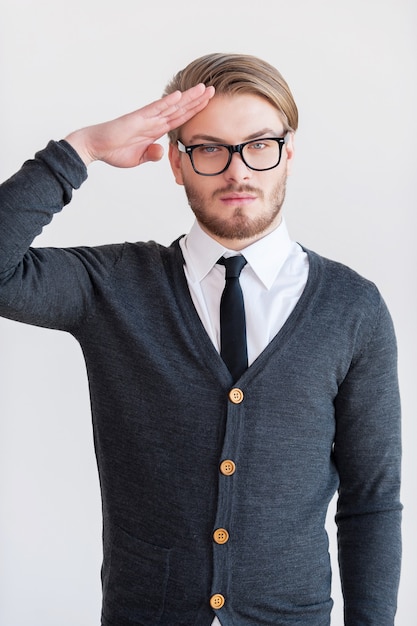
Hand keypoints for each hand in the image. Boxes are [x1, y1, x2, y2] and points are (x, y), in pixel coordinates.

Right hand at [65, 83, 214, 167]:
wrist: (96, 147)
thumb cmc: (114, 151)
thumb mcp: (138, 158)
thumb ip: (152, 155)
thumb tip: (162, 152)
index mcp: (155, 130)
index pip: (179, 119)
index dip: (194, 111)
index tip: (207, 104)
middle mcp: (153, 121)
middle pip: (180, 109)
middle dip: (197, 100)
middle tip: (213, 90)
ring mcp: (146, 118)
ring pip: (172, 106)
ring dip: (188, 98)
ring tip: (203, 88)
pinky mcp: (137, 119)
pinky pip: (154, 110)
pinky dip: (167, 103)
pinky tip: (179, 96)